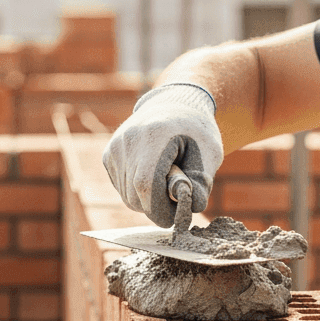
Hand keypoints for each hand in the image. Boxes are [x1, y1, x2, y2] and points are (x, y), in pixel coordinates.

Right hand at [102, 83, 223, 226]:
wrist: (173, 105)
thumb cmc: (196, 132)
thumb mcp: (210, 153)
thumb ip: (202, 183)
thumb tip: (188, 209)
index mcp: (155, 135)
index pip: (146, 184)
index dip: (160, 208)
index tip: (176, 215)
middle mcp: (128, 140)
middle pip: (134, 194)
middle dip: (157, 207)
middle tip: (176, 200)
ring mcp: (115, 147)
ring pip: (127, 196)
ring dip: (148, 199)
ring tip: (166, 180)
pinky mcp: (108, 154)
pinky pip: (121, 188)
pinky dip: (137, 191)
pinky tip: (153, 174)